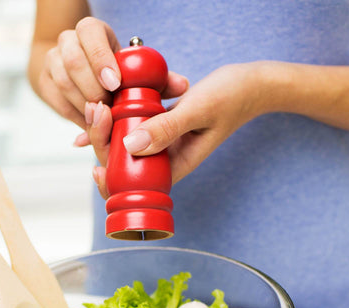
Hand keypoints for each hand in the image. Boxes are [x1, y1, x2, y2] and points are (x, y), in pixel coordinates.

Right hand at [36, 16, 188, 131]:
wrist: (80, 73)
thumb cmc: (116, 72)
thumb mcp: (135, 70)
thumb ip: (159, 78)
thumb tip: (181, 86)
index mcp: (91, 30)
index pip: (90, 35)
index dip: (101, 59)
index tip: (115, 84)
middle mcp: (67, 41)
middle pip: (72, 61)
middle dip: (92, 86)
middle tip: (110, 107)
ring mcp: (51, 61)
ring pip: (62, 82)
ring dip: (84, 103)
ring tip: (103, 117)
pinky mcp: (44, 82)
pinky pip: (57, 101)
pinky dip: (75, 115)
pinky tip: (91, 123)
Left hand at [87, 62, 266, 197]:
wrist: (251, 83)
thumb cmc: (232, 97)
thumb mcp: (198, 110)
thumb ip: (166, 128)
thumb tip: (130, 147)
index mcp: (175, 165)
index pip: (135, 184)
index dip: (111, 178)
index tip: (96, 162)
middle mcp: (166, 157)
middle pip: (123, 161)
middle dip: (102, 141)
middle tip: (96, 110)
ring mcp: (162, 140)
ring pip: (124, 141)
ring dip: (107, 126)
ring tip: (97, 105)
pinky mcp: (161, 122)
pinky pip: (133, 122)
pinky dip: (118, 114)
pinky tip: (102, 106)